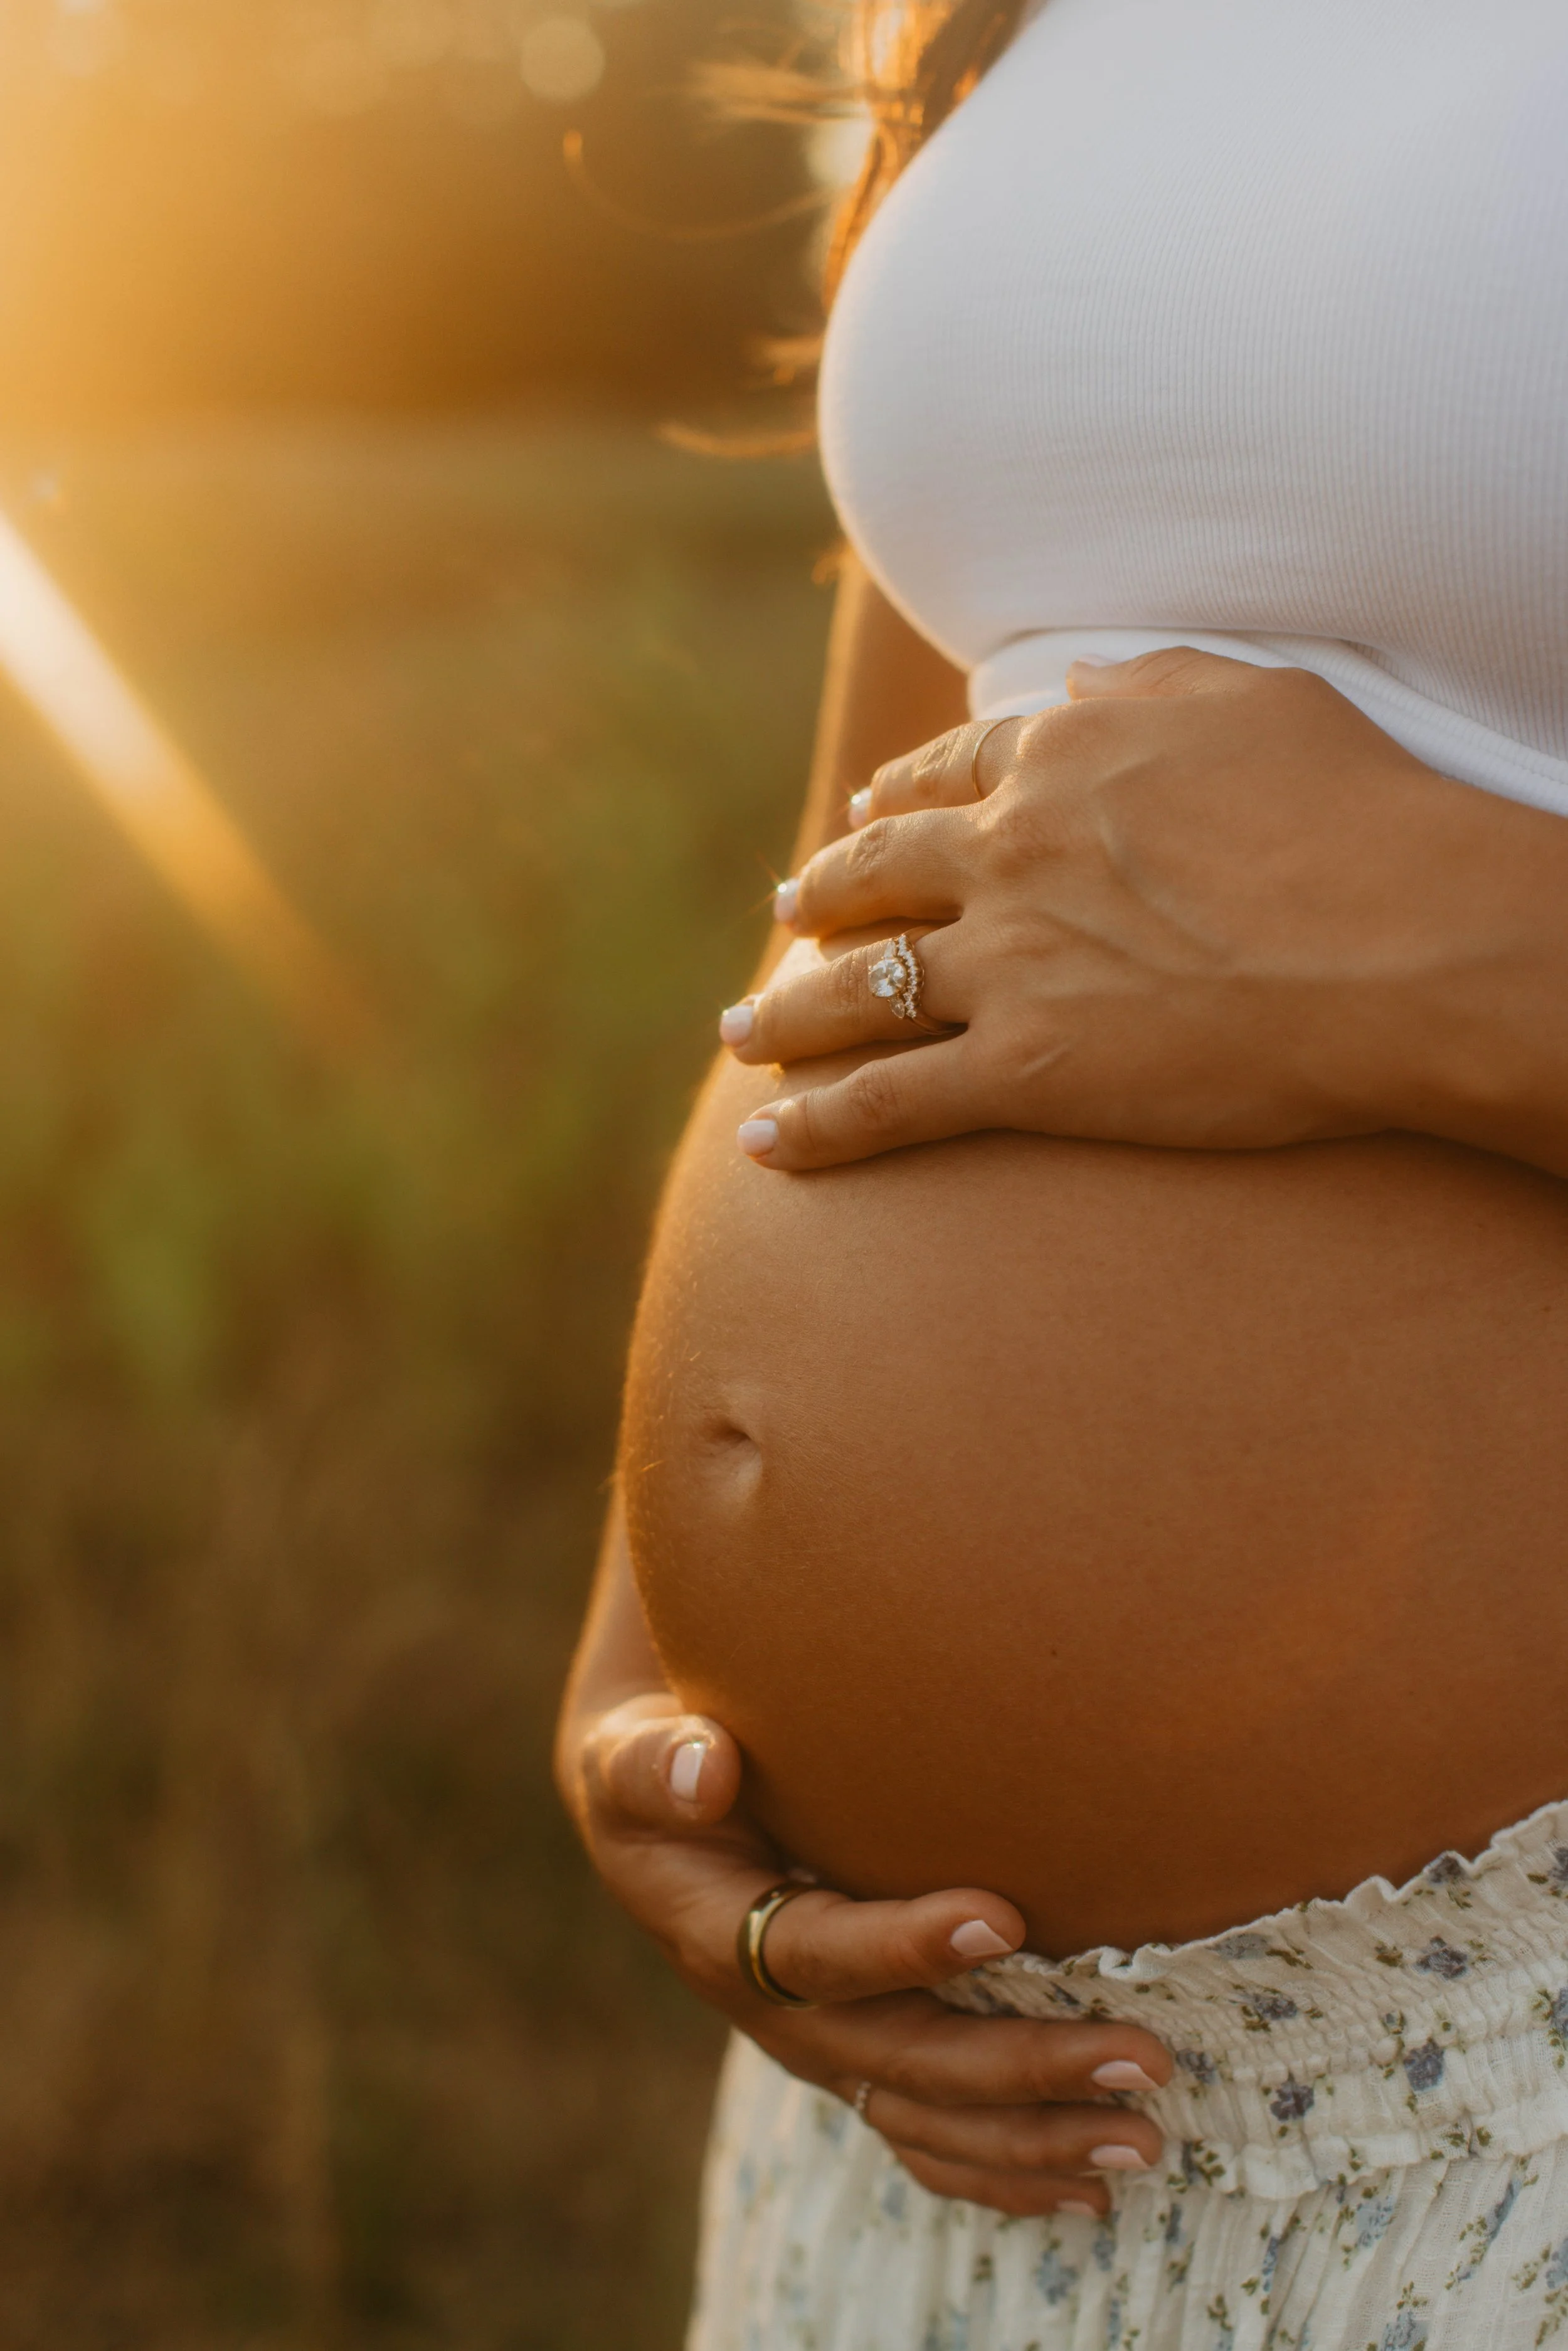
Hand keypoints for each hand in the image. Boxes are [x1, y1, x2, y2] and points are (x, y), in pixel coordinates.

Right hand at [566, 1691, 1170, 2215]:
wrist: (655, 1825)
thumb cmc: (657, 1773)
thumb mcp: (633, 1758)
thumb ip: (656, 1762)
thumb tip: (704, 1763)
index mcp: (723, 1936)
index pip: (820, 1952)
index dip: (905, 1945)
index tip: (1002, 1917)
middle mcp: (779, 2016)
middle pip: (905, 2059)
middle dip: (1022, 2067)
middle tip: (1139, 2058)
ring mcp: (823, 2051)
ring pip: (932, 2118)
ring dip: (1038, 2137)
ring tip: (1145, 2139)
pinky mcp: (855, 2063)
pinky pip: (929, 2138)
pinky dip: (1007, 2171)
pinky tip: (1089, 2187)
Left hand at [721, 648, 1559, 1170]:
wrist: (1394, 939)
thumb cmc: (1352, 812)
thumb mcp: (1253, 698)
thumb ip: (1149, 687)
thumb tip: (1077, 685)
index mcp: (1057, 764)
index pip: (947, 778)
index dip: (896, 799)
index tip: (865, 816)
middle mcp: (1007, 856)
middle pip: (879, 877)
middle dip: (822, 896)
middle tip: (785, 911)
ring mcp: (1005, 965)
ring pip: (859, 989)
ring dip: (787, 1011)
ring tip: (742, 1026)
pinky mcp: (1020, 1070)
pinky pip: (890, 1103)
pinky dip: (818, 1129)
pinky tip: (762, 1146)